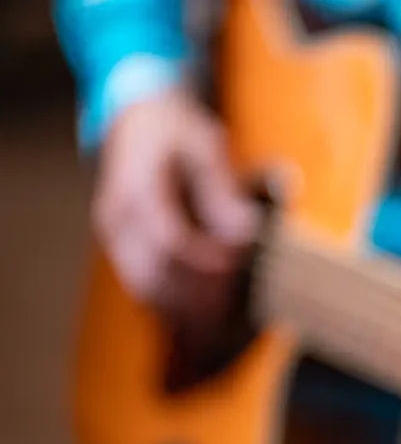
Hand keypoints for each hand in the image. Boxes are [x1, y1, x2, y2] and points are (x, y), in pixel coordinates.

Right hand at [92, 88, 258, 335]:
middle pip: (154, 275)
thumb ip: (222, 189)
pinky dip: (176, 307)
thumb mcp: (205, 145)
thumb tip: (242, 233)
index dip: (206, 262)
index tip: (240, 268)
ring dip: (187, 310)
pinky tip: (208, 316)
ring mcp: (116, 240)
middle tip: (240, 307)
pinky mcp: (124, 252)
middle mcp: (117, 220)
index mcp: (135, 188)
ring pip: (147, 290)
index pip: (169, 241)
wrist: (137, 121)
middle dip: (199, 297)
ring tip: (229, 322)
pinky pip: (147, 290)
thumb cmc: (176, 131)